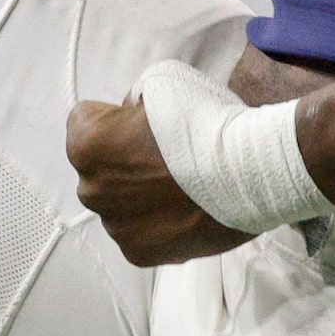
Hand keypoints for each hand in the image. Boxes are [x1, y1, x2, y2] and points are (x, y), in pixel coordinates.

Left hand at [66, 94, 254, 266]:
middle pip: (100, 169)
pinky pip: (141, 232)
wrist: (250, 172)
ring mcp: (115, 227)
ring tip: (181, 184)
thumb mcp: (160, 81)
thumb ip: (132, 101)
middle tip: (165, 154)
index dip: (116, 118)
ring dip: (140, 195)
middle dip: (123, 161)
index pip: (84, 122)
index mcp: (85, 144)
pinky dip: (158, 223)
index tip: (143, 121)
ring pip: (120, 204)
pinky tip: (185, 208)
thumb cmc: (205, 122)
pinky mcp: (140, 254)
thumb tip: (130, 120)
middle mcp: (90, 189)